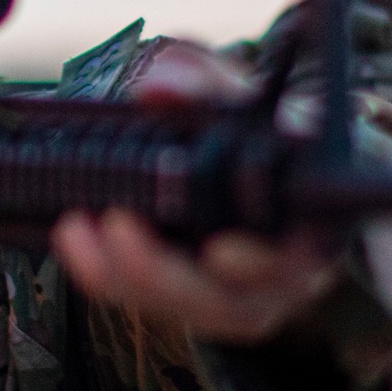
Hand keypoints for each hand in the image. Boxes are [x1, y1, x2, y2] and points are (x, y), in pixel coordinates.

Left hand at [50, 39, 338, 343]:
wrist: (258, 158)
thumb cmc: (262, 127)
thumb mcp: (241, 93)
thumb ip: (204, 82)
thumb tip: (161, 86)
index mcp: (316, 224)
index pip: (297, 256)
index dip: (259, 262)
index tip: (219, 249)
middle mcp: (287, 275)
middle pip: (229, 301)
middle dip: (166, 270)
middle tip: (117, 224)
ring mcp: (242, 296)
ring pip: (186, 308)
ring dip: (126, 273)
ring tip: (78, 230)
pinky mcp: (198, 301)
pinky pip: (152, 302)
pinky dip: (108, 273)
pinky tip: (74, 238)